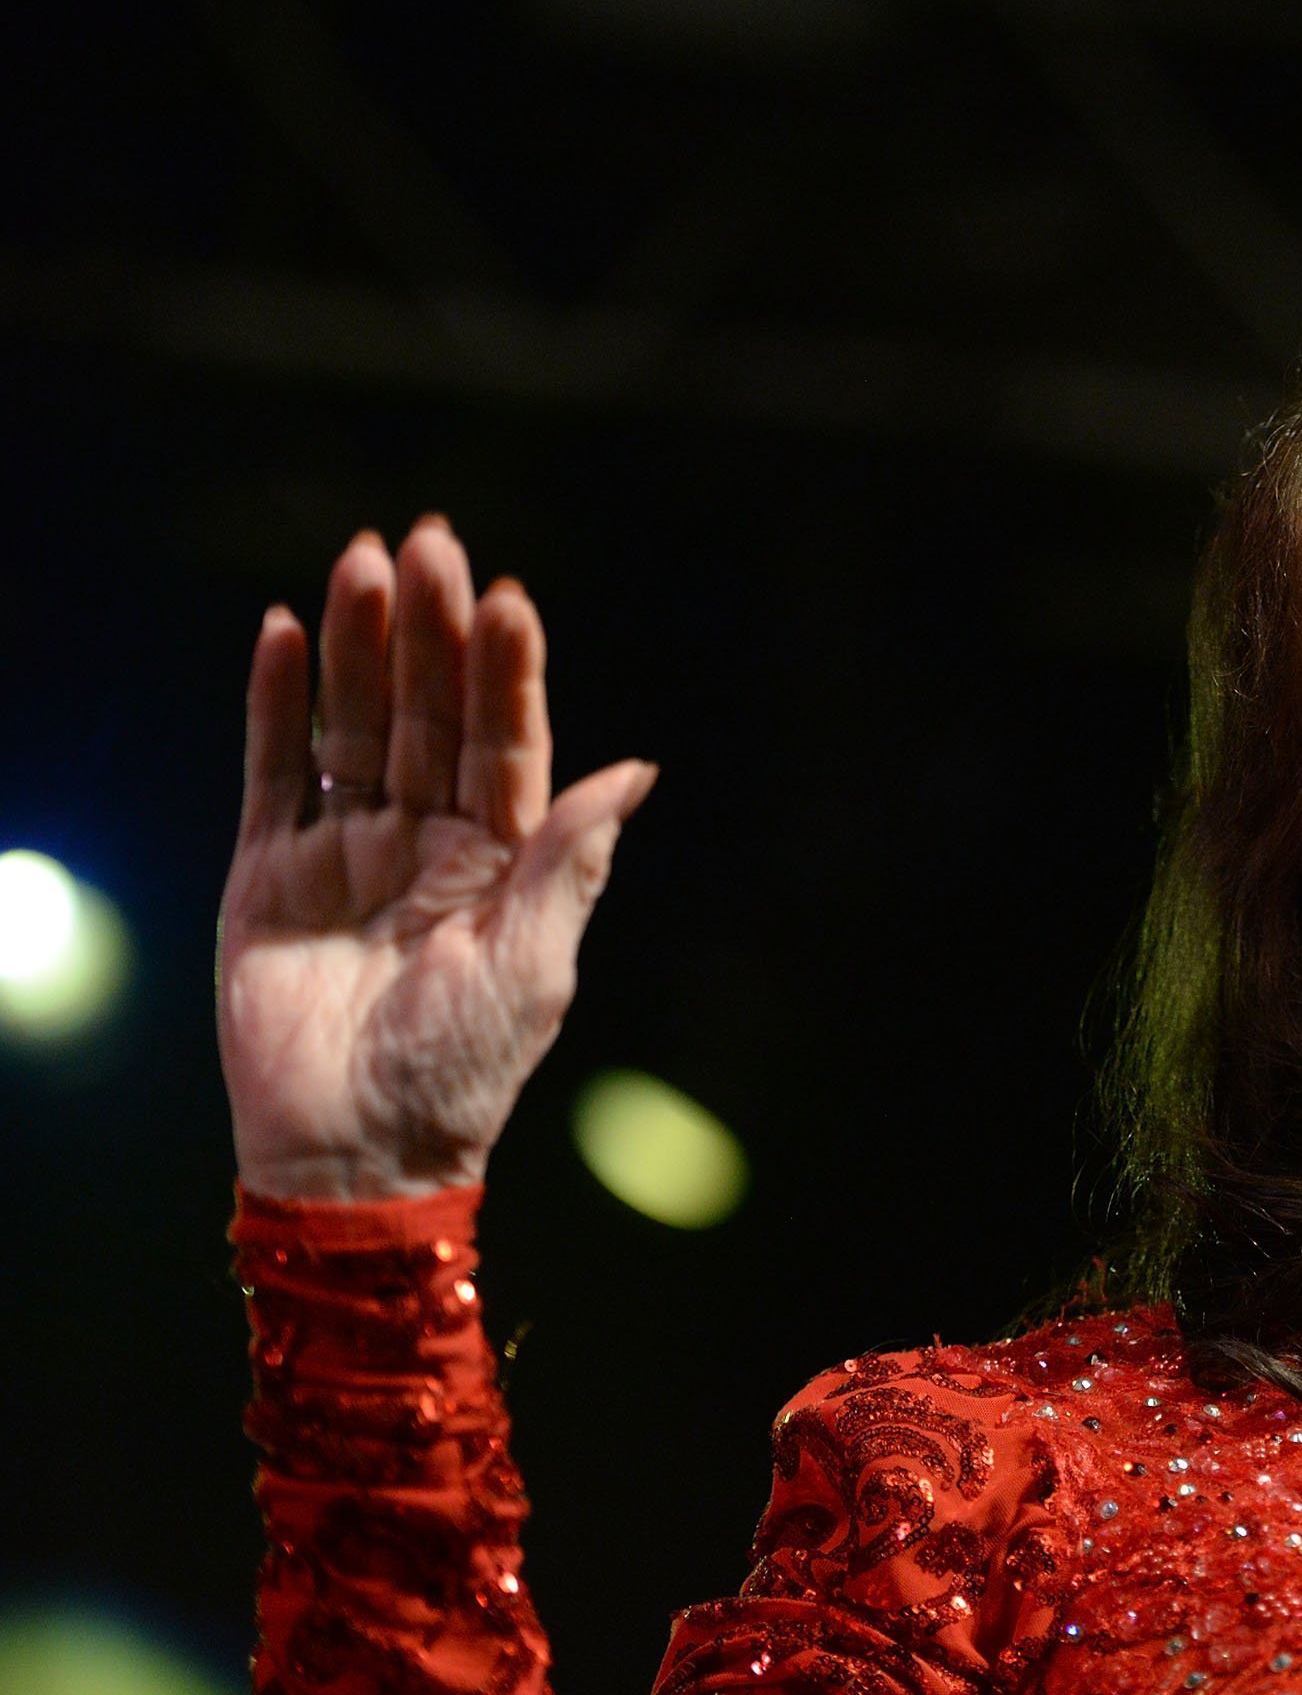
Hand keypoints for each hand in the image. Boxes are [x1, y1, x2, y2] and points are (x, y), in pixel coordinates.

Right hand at [218, 519, 655, 1199]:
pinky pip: (274, 771)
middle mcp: (426, 841)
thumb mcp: (534, 966)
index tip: (510, 599)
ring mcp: (346, 850)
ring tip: (365, 562)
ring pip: (354, 724)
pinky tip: (289, 633)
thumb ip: (572, 862)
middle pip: (428, 714)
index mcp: (501, 860)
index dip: (506, 672)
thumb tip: (639, 771)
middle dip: (431, 631)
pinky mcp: (269, 873)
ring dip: (360, 645)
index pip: (505, 743)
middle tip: (431, 542)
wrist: (355, 1152)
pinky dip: (277, 703)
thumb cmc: (462, 1072)